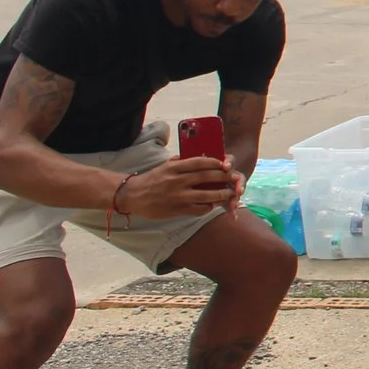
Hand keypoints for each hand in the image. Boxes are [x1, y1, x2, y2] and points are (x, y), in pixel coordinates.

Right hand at [119, 159, 239, 219]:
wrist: (131, 195)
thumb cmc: (150, 179)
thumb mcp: (164, 167)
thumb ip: (180, 163)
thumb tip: (199, 158)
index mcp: (174, 168)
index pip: (200, 162)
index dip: (215, 163)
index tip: (225, 164)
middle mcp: (177, 181)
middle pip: (207, 177)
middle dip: (224, 177)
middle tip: (236, 177)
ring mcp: (178, 196)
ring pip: (206, 195)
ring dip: (221, 194)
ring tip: (230, 193)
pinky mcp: (177, 210)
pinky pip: (198, 209)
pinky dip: (207, 207)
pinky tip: (211, 205)